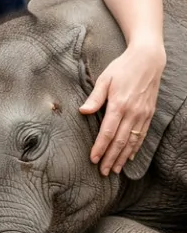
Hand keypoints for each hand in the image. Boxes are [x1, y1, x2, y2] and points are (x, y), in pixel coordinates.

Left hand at [79, 43, 165, 175]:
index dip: (100, 147)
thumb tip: (83, 111)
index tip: (94, 159)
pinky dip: (135, 148)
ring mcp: (142, 114)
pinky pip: (142, 135)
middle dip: (111, 158)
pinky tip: (129, 157)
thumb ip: (95, 97)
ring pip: (132, 142)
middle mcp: (132, 112)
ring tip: (115, 169)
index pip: (108, 132)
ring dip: (122, 157)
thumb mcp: (105, 78)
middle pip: (120, 141)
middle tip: (103, 171)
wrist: (147, 61)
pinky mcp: (149, 114)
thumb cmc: (122, 68)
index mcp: (119, 104)